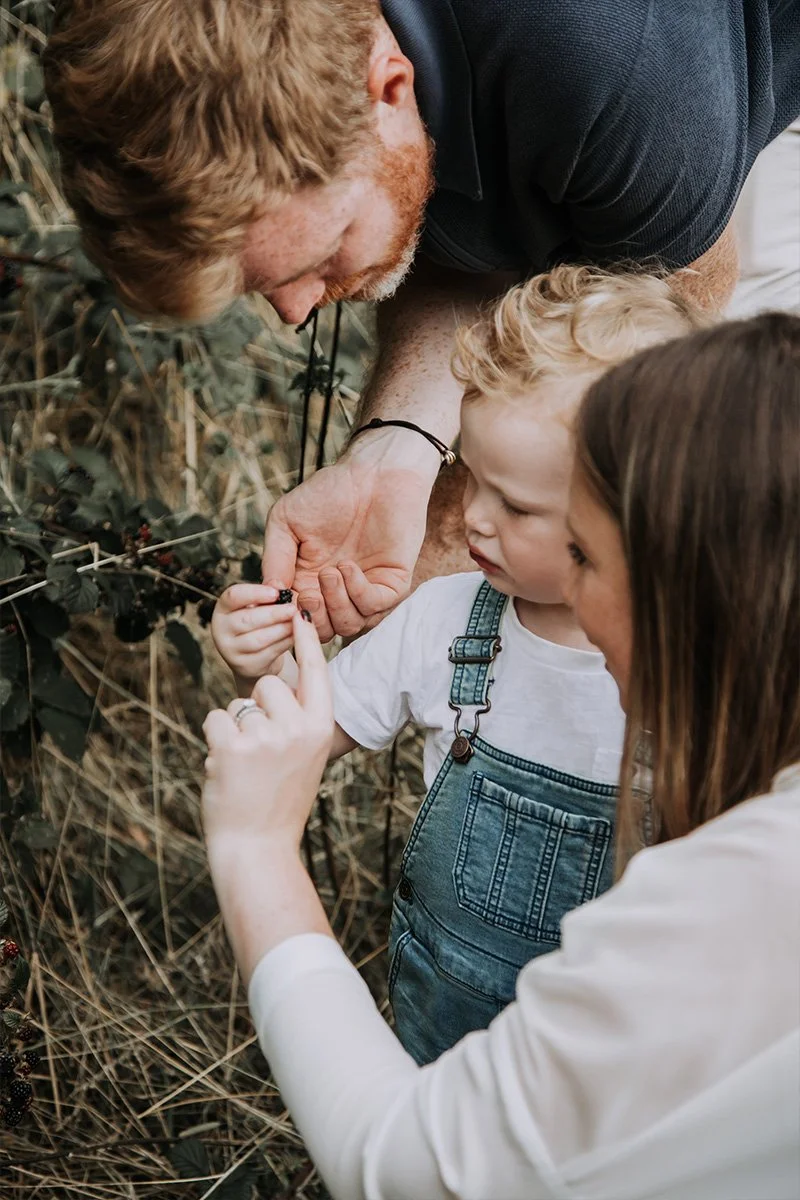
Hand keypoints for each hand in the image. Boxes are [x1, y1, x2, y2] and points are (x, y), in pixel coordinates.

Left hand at [202, 611, 333, 854]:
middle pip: (267, 683)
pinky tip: (227, 768)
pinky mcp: (232, 745)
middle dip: (256, 706)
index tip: (298, 612)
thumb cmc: (280, 799)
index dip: (306, 641)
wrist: (259, 847)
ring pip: (238, 702)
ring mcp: (265, 736)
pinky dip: (214, 738)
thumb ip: (298, 720)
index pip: (315, 673)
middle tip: (261, 751)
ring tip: (245, 765)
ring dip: (234, 727)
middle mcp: (298, 728)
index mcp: (321, 728)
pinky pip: (215, 717)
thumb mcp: (306, 756)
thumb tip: (273, 683)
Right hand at [211, 583, 294, 687]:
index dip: (255, 593)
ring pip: (258, 639)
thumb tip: (279, 585)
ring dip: (282, 629)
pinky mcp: (246, 666)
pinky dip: (285, 643)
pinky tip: (296, 636)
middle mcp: (221, 629)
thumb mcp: (260, 606)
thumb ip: (268, 594)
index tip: (276, 593)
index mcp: (223, 609)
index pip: (233, 596)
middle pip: (247, 620)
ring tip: (298, 622)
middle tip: (293, 609)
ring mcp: (231, 650)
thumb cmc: (259, 623)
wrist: (256, 656)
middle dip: (273, 614)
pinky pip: (268, 653)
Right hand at [262, 427, 439, 640]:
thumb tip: (269, 592)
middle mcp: (337, 591)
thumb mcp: (286, 521)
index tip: (286, 602)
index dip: (290, 619)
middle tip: (308, 594)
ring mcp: (366, 588)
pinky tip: (349, 567)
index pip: (298, 619)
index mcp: (308, 581)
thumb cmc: (328, 492)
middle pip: (324, 631)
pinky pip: (375, 606)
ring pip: (349, 625)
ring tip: (330, 572)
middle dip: (314, 619)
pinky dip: (358, 592)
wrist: (373, 471)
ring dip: (336, 604)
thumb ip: (274, 557)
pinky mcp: (392, 582)